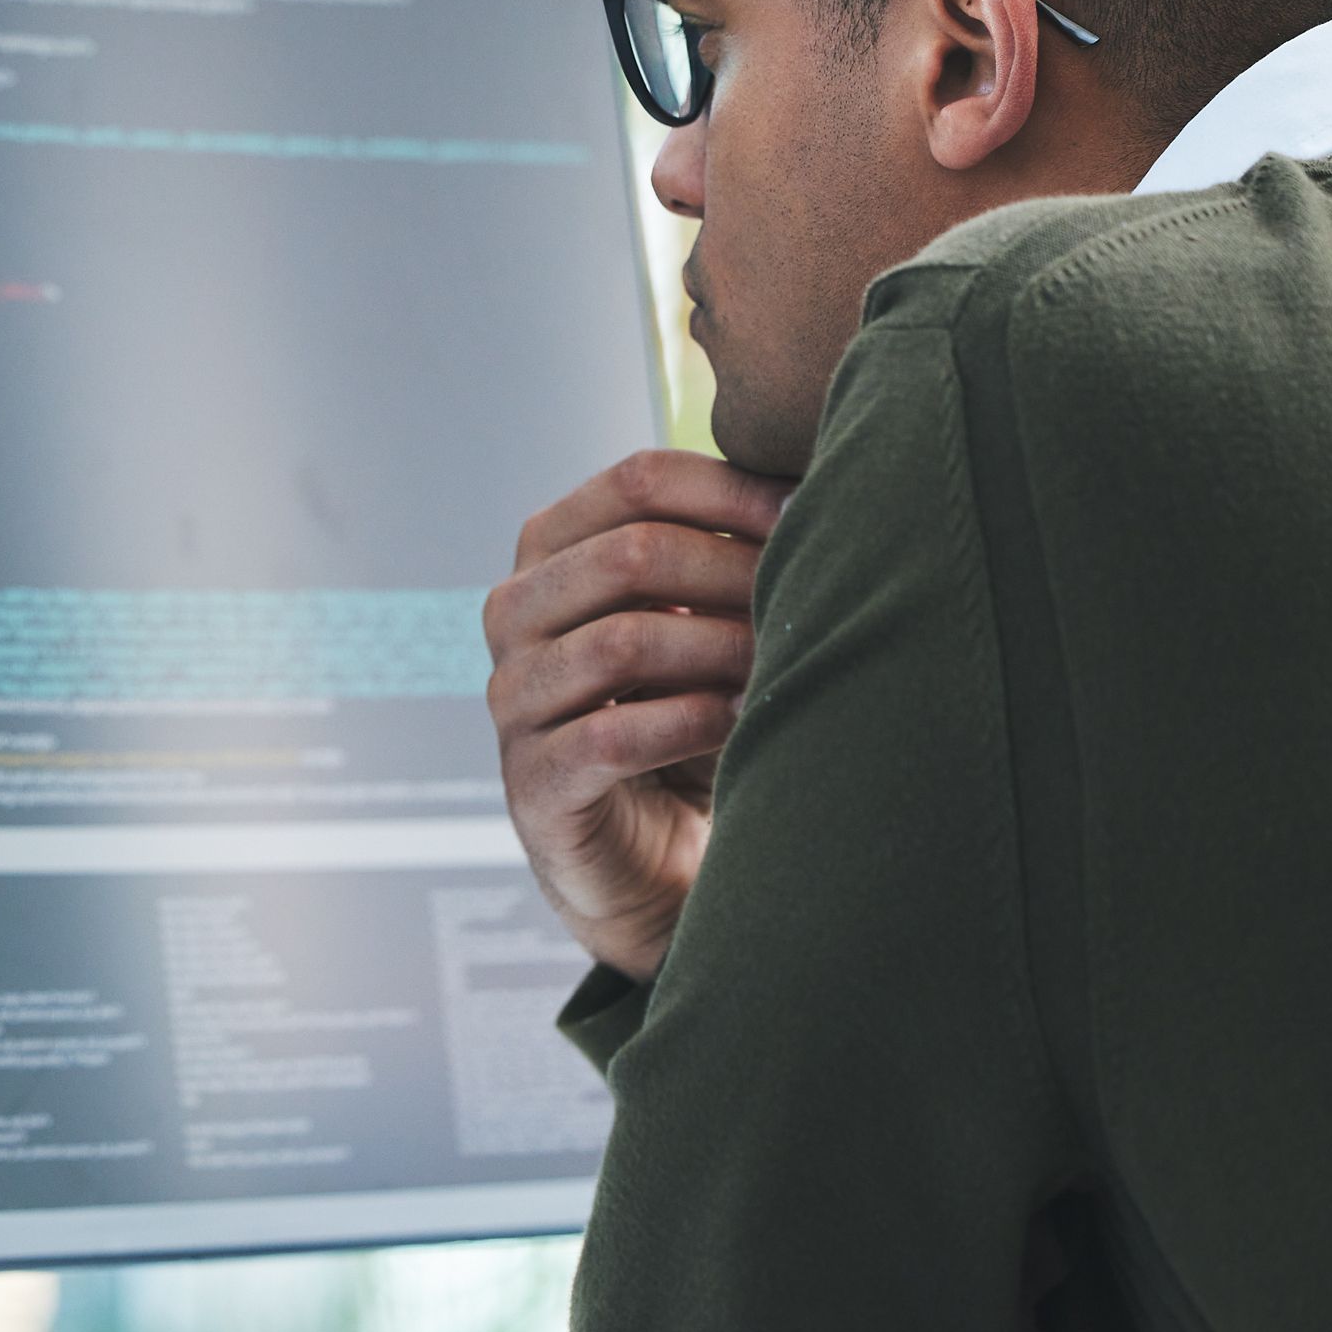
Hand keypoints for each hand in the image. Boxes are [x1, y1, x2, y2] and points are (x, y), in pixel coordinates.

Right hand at [482, 449, 793, 981]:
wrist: (650, 853)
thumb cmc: (685, 714)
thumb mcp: (703, 618)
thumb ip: (726, 551)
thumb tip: (818, 478)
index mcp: (551, 551)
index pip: (636, 480)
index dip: (732, 491)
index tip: (810, 514)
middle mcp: (514, 614)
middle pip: (630, 556)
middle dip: (734, 574)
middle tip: (807, 600)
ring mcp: (513, 700)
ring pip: (623, 643)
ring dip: (722, 651)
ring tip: (782, 667)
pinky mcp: (532, 783)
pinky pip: (614, 736)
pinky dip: (693, 723)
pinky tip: (743, 724)